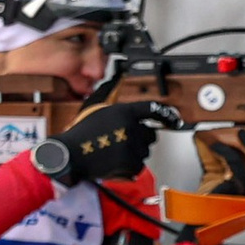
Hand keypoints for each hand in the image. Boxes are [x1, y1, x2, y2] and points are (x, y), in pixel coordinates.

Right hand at [35, 99, 169, 183]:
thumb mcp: (95, 107)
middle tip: (121, 140)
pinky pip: (139, 165)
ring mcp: (133, 146)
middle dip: (141, 138)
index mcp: (124, 111)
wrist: (70, 154)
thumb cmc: (81, 132)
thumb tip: (117, 78)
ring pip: (144, 151)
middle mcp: (132, 127)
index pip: (152, 109)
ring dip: (134, 153)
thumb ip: (110, 95)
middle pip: (150, 134)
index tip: (174, 120)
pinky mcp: (132, 163)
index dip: (166, 115)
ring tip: (113, 151)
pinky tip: (114, 161)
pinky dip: (129, 166)